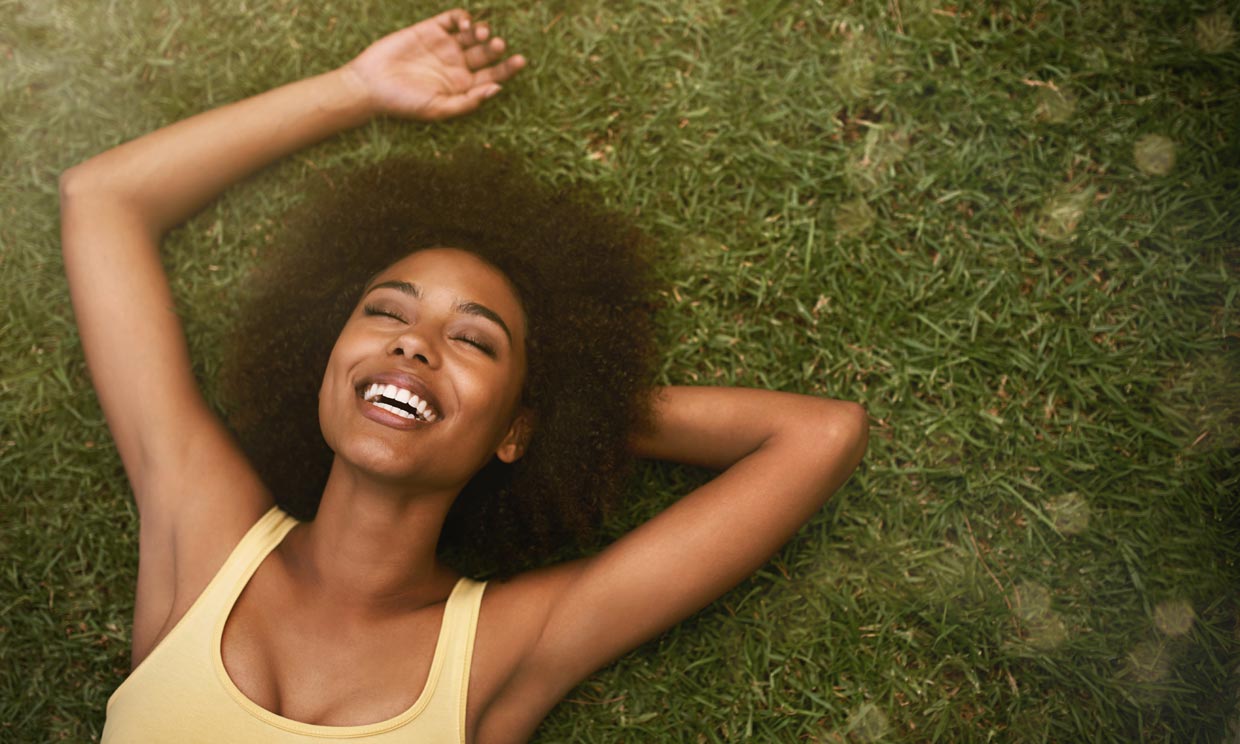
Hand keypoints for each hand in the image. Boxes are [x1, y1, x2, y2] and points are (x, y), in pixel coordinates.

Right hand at [343, 9, 526, 120]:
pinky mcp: (430, 29)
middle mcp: (458, 65)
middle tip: (496, 45)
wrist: (370, 85)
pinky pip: (453, 19)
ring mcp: (445, 46)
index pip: (494, 75)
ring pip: (473, 34)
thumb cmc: (404, 104)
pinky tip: (464, 24)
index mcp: (464, 86)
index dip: (509, 68)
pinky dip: (463, 18)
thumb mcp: (438, 108)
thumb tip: (497, 89)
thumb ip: (468, 102)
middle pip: (487, 53)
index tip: (519, 60)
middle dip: (495, 48)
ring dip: (482, 31)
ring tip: (480, 34)